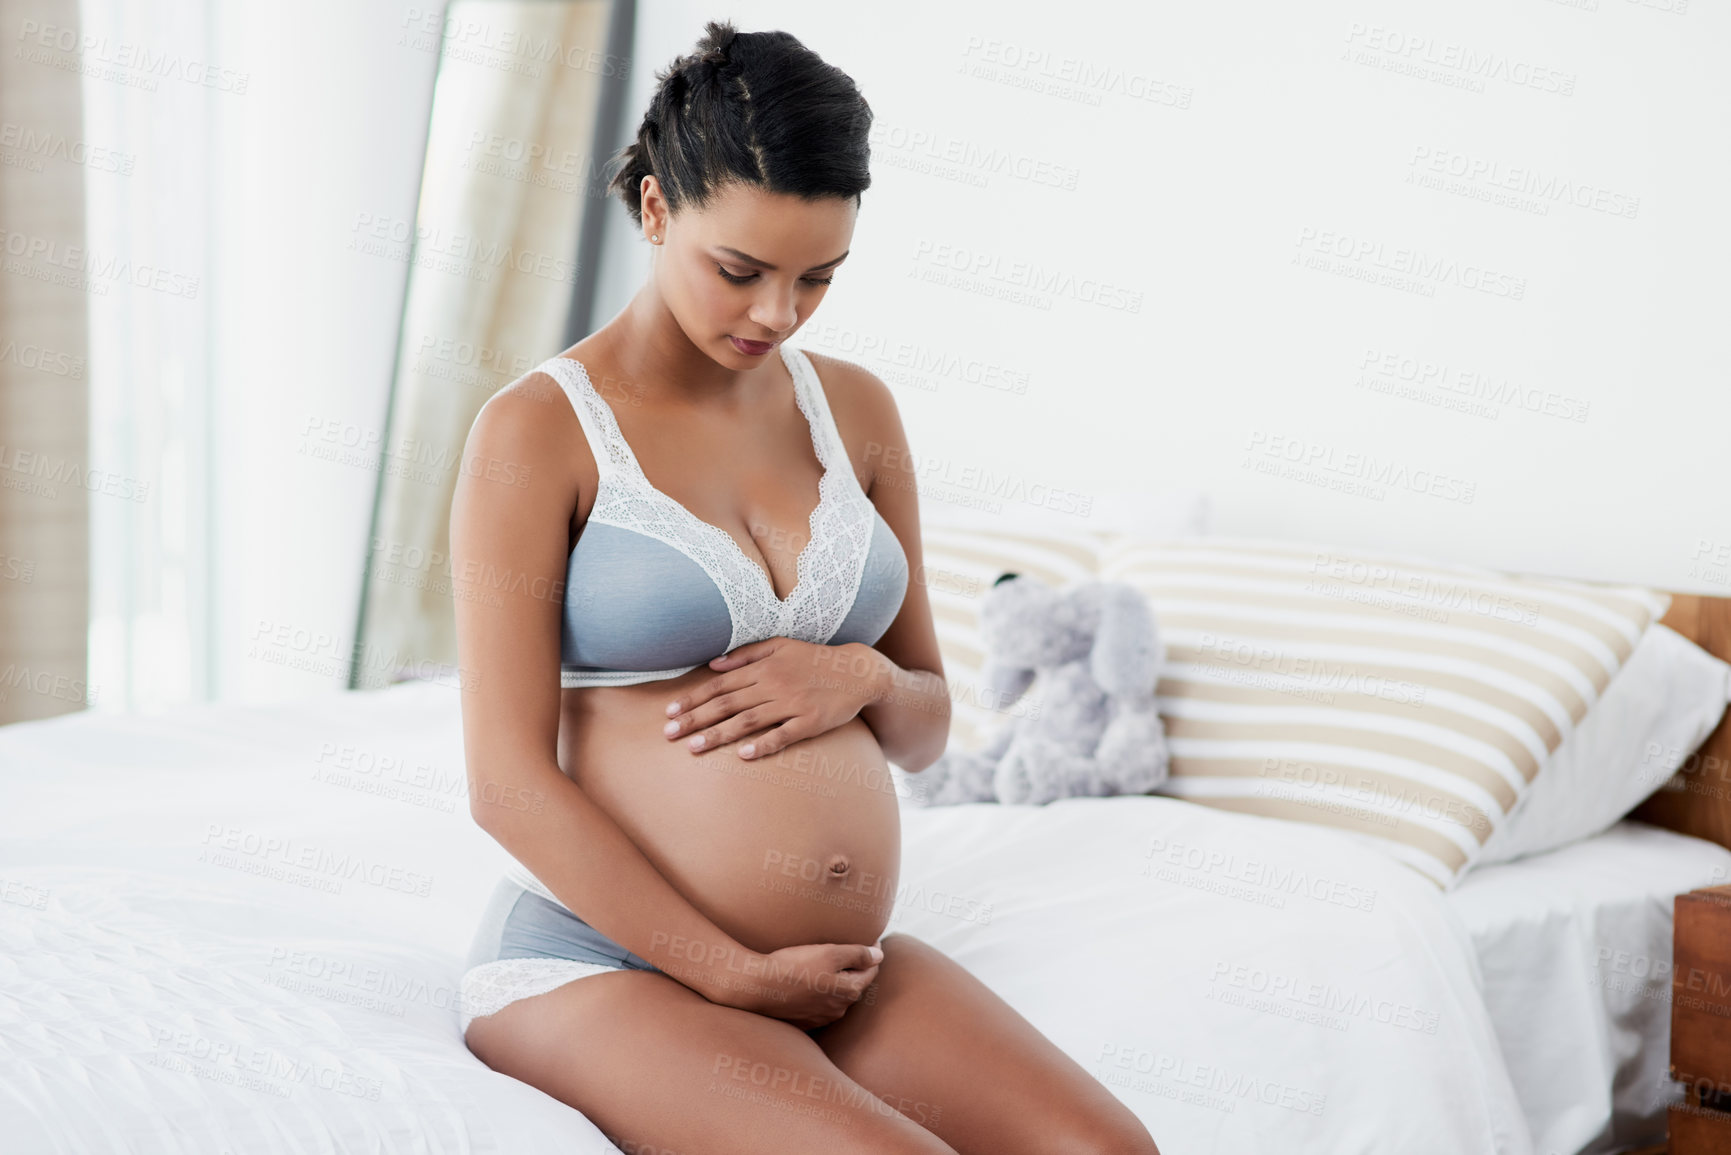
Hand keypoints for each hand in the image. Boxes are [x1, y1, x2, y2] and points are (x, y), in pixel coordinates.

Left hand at [662, 638, 882, 759]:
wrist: (857, 671)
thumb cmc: (814, 659)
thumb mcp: (780, 646)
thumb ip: (746, 654)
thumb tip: (713, 664)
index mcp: (763, 667)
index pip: (719, 685)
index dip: (693, 699)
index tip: (670, 713)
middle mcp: (773, 684)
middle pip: (727, 704)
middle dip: (695, 719)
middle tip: (668, 734)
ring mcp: (792, 704)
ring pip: (748, 721)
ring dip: (719, 734)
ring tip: (694, 748)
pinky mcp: (811, 721)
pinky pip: (783, 735)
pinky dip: (764, 744)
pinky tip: (745, 755)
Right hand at [709, 941, 883, 1028]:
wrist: (758, 987)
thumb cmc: (794, 967)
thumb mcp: (829, 953)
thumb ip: (858, 954)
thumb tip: (879, 956)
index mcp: (849, 991)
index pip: (871, 971)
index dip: (873, 954)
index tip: (871, 940)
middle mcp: (838, 1009)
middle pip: (854, 984)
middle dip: (856, 968)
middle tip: (850, 950)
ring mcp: (821, 1017)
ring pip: (837, 995)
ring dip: (837, 981)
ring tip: (828, 965)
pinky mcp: (804, 1021)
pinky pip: (819, 1004)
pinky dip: (820, 992)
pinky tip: (810, 981)